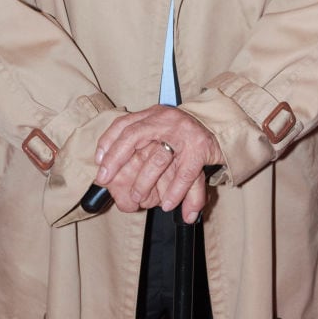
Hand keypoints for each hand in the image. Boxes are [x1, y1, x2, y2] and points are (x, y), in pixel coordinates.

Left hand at [94, 105, 223, 223]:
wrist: (219, 130)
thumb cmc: (182, 136)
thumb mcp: (160, 131)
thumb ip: (139, 143)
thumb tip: (105, 163)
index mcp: (153, 114)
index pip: (124, 123)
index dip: (108, 141)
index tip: (98, 161)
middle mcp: (166, 119)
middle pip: (134, 135)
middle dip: (116, 159)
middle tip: (105, 181)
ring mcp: (184, 133)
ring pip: (158, 158)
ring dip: (144, 182)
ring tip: (137, 199)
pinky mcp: (200, 148)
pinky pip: (184, 174)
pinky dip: (175, 192)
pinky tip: (167, 204)